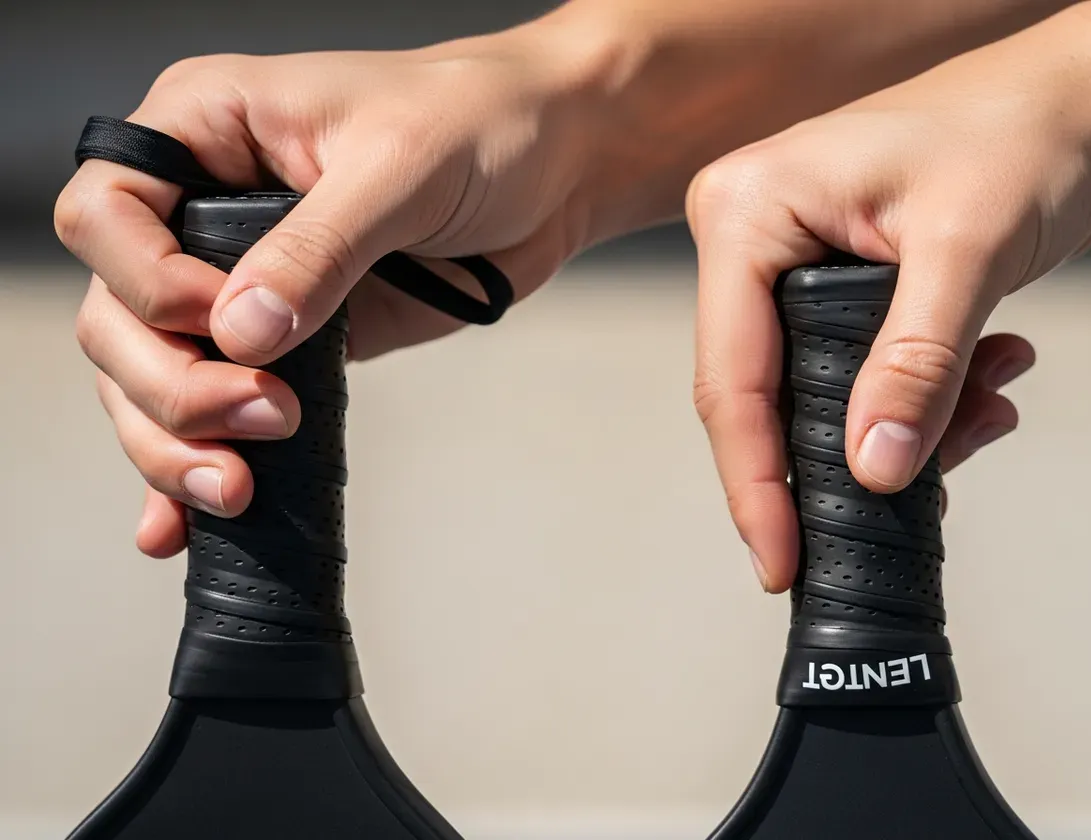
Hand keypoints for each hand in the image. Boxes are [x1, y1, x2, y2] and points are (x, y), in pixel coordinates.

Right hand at [56, 21, 614, 556]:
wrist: (552, 166)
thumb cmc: (479, 124)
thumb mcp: (398, 167)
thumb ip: (318, 248)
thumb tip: (240, 334)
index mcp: (204, 130)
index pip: (106, 214)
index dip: (147, 283)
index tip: (225, 320)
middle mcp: (204, 208)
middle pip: (118, 315)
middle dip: (171, 386)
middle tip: (259, 418)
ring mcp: (242, 283)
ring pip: (151, 377)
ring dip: (176, 444)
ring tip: (236, 490)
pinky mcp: (290, 342)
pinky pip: (218, 408)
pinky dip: (193, 465)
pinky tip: (183, 525)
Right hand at [685, 5, 1090, 591]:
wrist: (1082, 101)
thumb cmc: (1024, 129)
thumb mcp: (967, 250)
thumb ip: (916, 366)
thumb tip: (872, 468)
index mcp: (748, 210)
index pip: (732, 374)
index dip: (755, 480)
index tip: (781, 558)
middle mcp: (753, 237)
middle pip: (764, 394)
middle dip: (847, 452)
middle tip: (914, 498)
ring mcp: (789, 261)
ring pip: (817, 392)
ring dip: (902, 422)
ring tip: (985, 406)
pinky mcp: (832, 282)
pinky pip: (854, 372)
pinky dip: (920, 396)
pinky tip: (985, 377)